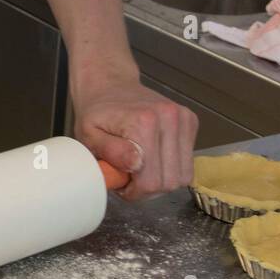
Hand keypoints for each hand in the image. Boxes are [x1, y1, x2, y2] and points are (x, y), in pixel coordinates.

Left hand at [73, 79, 198, 199]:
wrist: (111, 86)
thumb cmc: (97, 113)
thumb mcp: (89, 135)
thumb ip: (111, 151)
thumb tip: (136, 165)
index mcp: (144, 122)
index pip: (151, 181)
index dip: (135, 192)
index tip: (122, 184)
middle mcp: (169, 118)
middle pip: (170, 181)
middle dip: (148, 189)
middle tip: (130, 177)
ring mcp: (183, 119)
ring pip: (183, 175)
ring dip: (162, 180)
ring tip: (141, 169)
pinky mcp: (190, 122)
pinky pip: (187, 163)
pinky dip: (171, 168)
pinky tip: (153, 158)